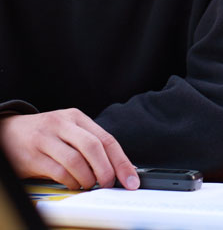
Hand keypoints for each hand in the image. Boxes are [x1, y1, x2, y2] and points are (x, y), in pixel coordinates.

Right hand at [0, 109, 139, 189]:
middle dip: (106, 171)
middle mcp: (62, 124)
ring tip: (89, 185)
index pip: (107, 139)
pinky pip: (58, 172)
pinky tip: (73, 184)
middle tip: (109, 184)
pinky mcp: (33, 156)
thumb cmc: (46, 133)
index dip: (121, 161)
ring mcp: (46, 139)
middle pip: (94, 147)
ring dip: (87, 178)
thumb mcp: (70, 130)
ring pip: (76, 161)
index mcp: (77, 117)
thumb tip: (121, 166)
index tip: (131, 179)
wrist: (8, 132)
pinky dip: (71, 182)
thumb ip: (93, 144)